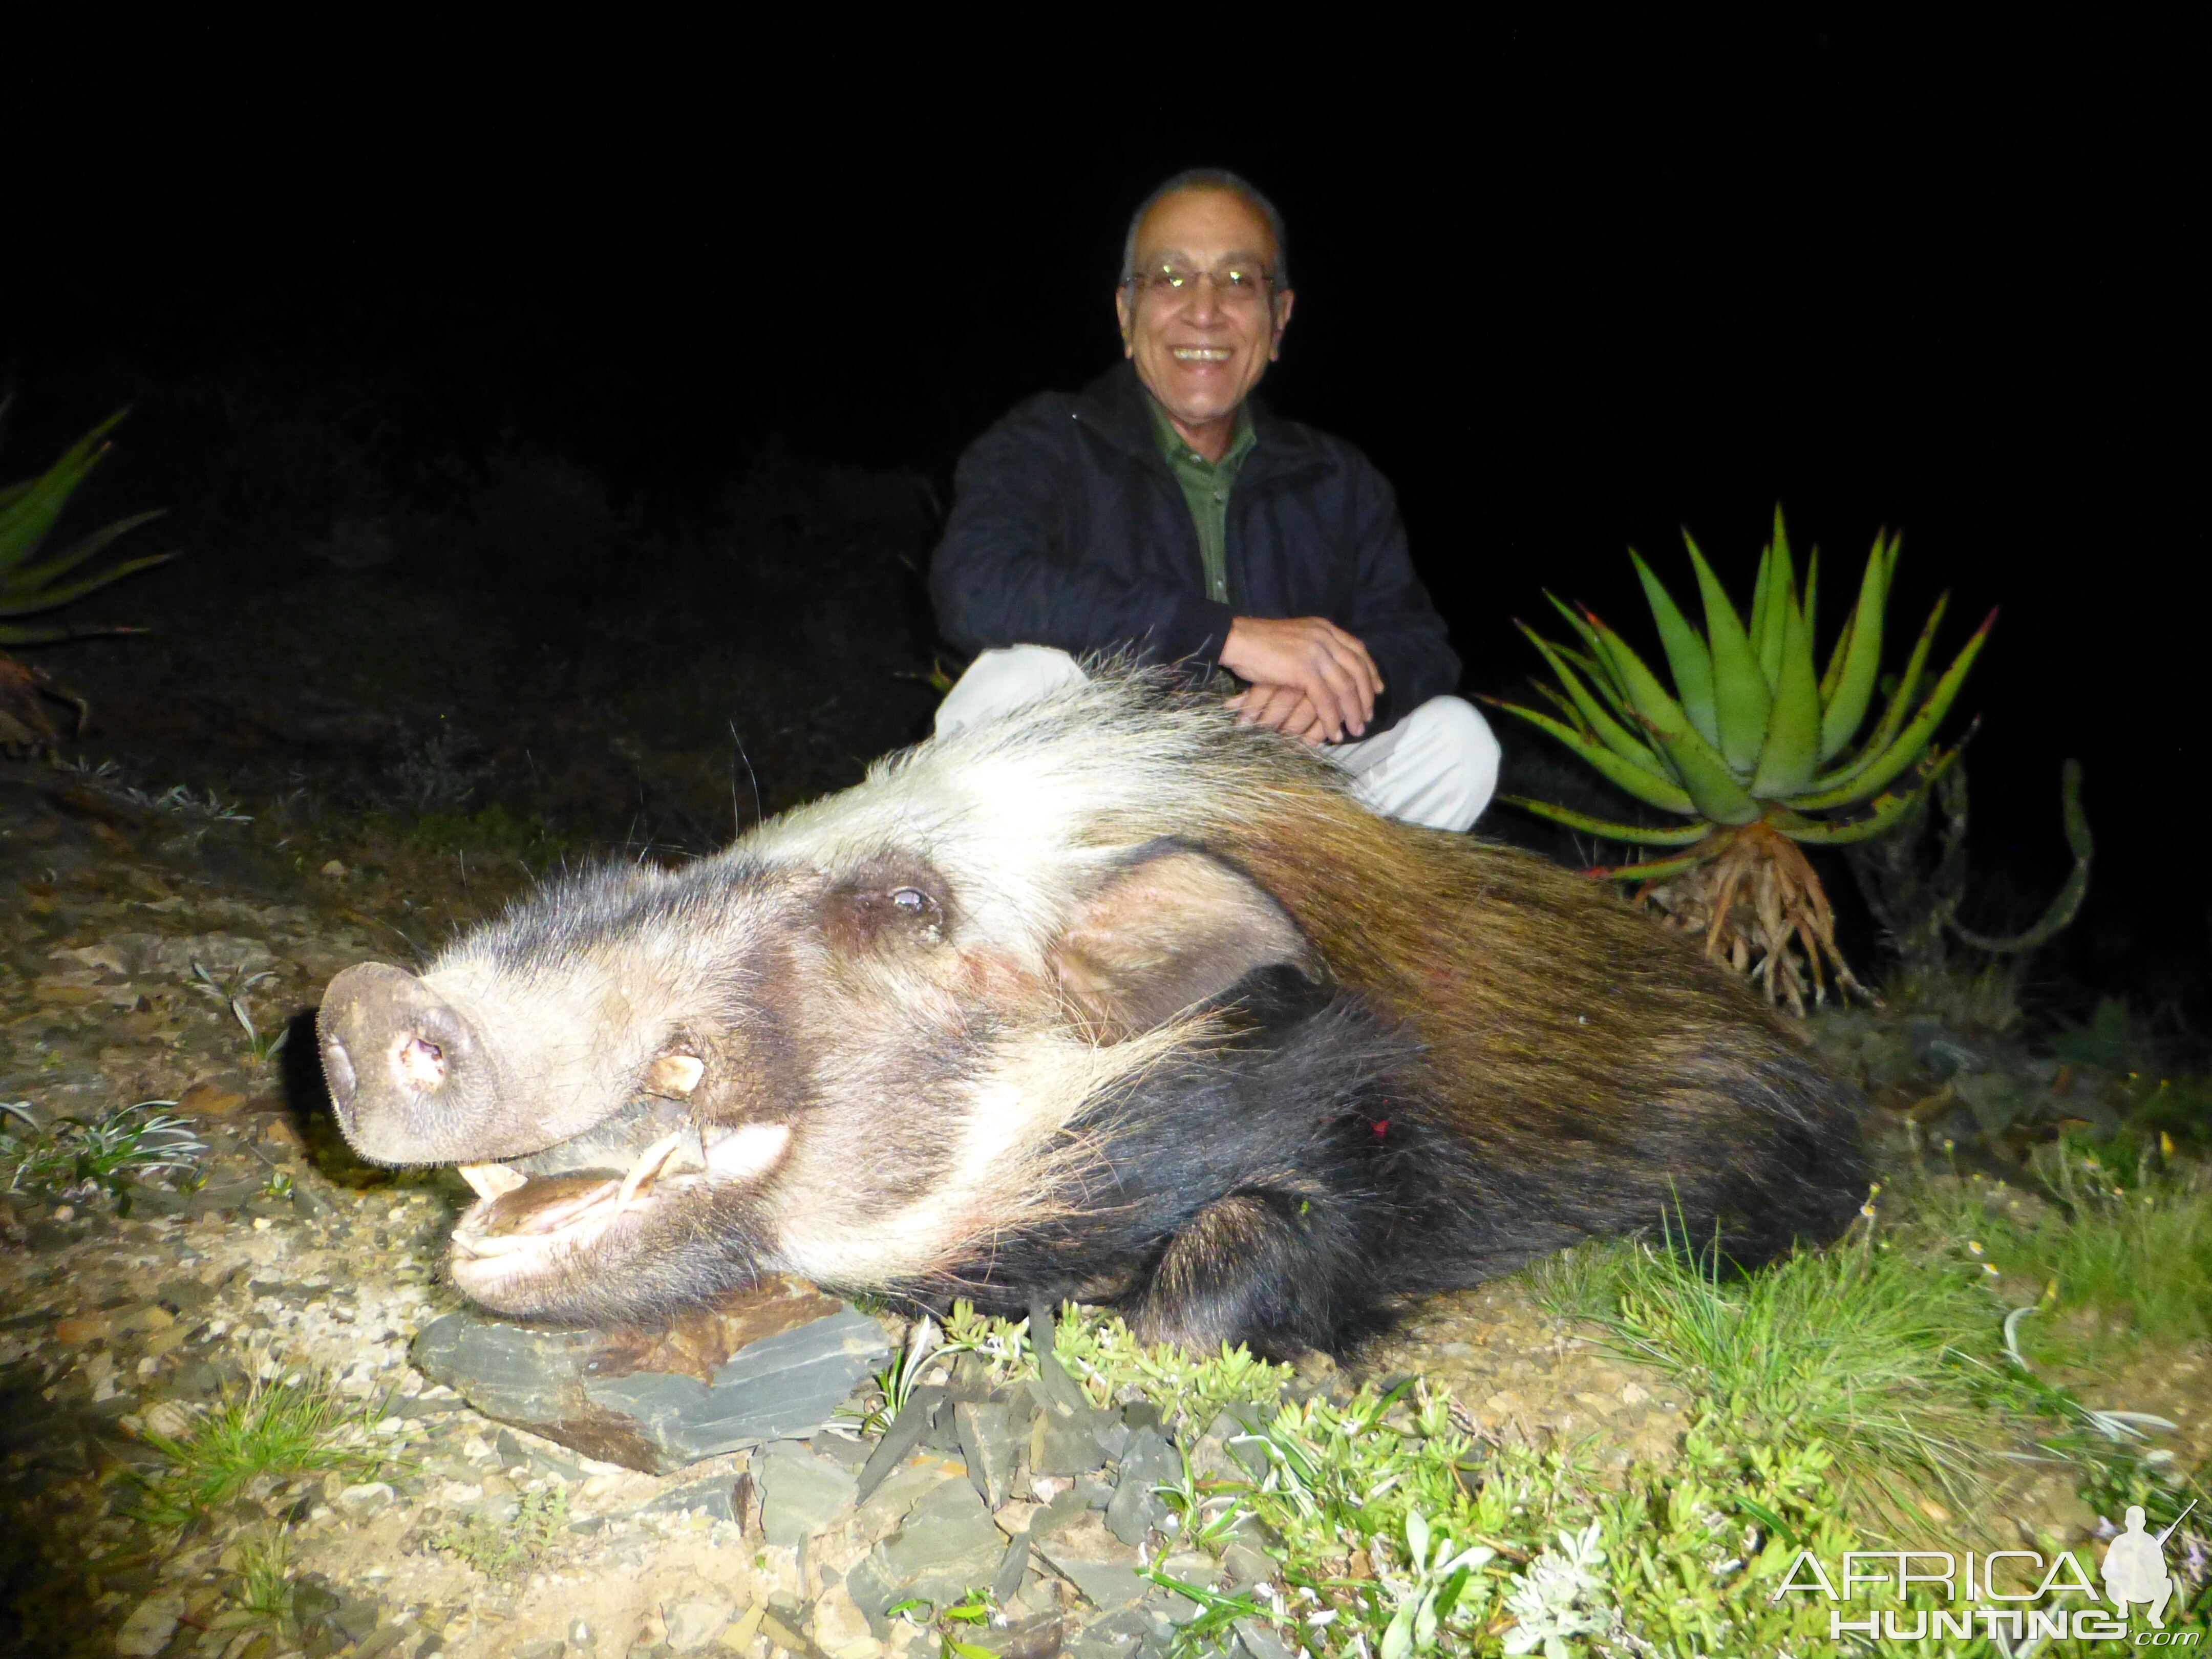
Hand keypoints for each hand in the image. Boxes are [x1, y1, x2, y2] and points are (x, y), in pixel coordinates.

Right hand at [1218, 616, 1382, 740]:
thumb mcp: (1295, 638)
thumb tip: (1327, 668)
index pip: (1358, 650)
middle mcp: (1325, 638)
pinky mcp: (1304, 670)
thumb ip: (1315, 648)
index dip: (1371, 672)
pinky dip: (1331, 719)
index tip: (1378, 690)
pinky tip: (1332, 732)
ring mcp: (1316, 653)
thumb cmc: (1259, 643)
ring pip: (1345, 687)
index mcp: (1324, 628)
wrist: (1237, 639)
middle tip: (1367, 717)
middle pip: (1357, 670)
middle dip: (1365, 697)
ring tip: (1354, 730)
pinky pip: (1326, 700)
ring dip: (1352, 712)